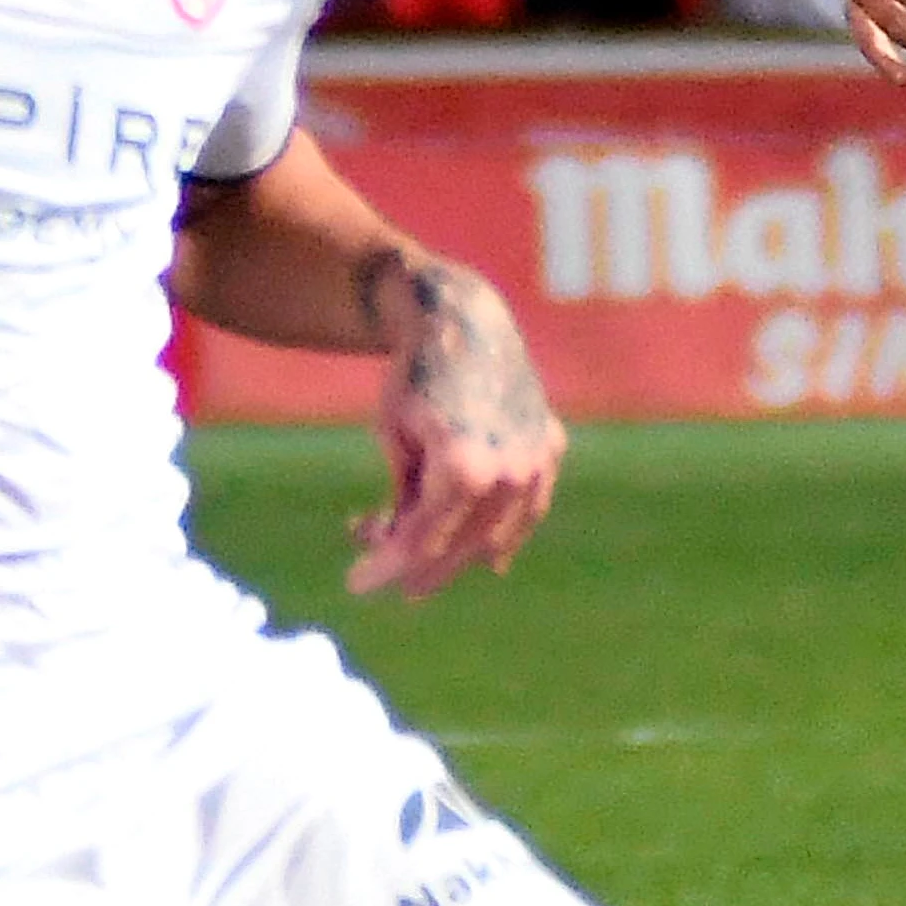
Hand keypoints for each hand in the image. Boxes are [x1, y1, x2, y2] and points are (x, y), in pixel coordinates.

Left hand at [351, 253, 561, 596]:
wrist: (464, 321)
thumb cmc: (415, 377)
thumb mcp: (393, 439)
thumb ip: (405, 498)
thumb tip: (408, 549)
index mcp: (462, 468)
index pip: (420, 541)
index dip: (385, 567)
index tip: (356, 584)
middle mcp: (508, 472)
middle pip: (458, 546)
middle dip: (418, 566)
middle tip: (390, 580)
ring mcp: (535, 462)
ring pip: (496, 534)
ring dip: (456, 551)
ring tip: (422, 550)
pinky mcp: (550, 448)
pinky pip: (529, 509)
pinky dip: (506, 534)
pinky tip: (490, 559)